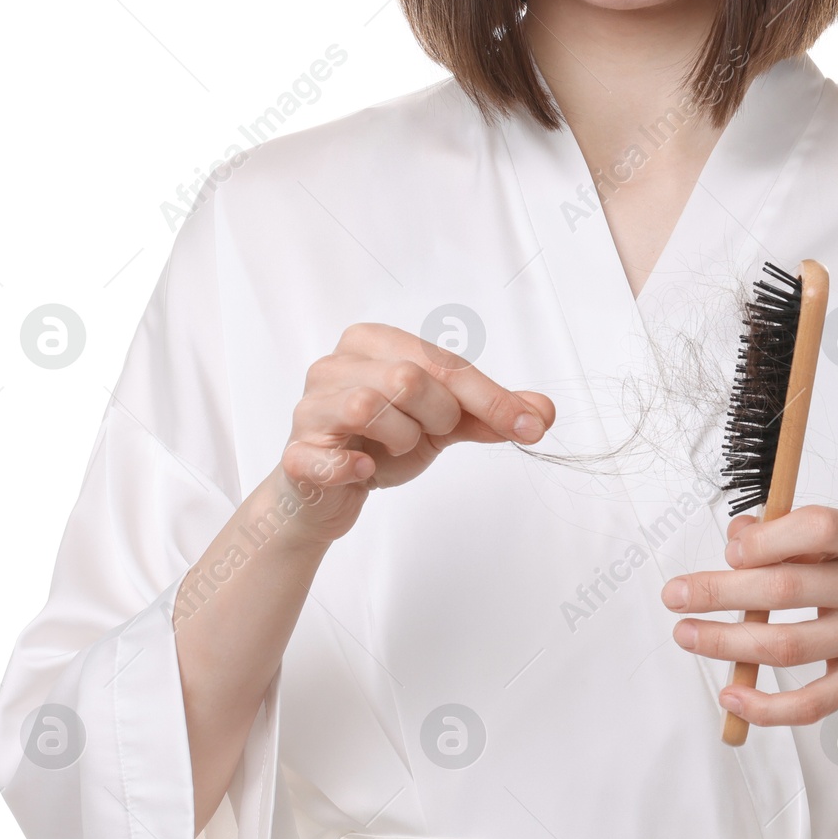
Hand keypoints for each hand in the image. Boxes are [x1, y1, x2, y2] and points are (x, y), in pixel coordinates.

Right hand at [278, 322, 555, 544]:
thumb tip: (542, 412)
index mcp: (374, 342)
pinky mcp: (295, 452)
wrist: (326, 496)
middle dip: (438, 415)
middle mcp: (336, 363)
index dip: (492, 397)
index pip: (443, 362)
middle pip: (408, 377)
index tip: (531, 426)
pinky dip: (354, 466)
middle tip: (431, 433)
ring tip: (394, 448)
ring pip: (370, 406)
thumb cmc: (381, 444)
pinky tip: (365, 470)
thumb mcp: (443, 423)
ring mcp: (309, 406)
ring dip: (401, 439)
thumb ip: (490, 413)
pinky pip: (327, 456)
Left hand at [660, 505, 837, 726]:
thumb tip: (738, 536)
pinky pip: (810, 702)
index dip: (763, 538)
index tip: (729, 550)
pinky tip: (732, 695)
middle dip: (719, 591)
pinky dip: (765, 705)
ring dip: (726, 642)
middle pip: (785, 587)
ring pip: (786, 645)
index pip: (815, 528)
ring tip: (688, 636)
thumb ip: (802, 534)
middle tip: (676, 595)